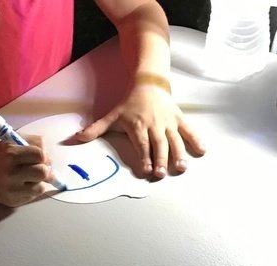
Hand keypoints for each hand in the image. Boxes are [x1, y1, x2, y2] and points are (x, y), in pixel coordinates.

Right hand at [0, 135, 52, 206]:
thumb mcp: (10, 141)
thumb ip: (32, 142)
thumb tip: (49, 156)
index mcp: (11, 155)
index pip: (40, 155)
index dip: (44, 156)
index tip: (43, 157)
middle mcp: (10, 174)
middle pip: (43, 173)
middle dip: (45, 169)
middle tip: (41, 168)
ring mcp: (10, 190)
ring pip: (40, 188)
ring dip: (38, 182)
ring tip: (30, 177)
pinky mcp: (10, 201)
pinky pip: (31, 197)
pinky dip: (30, 190)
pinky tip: (21, 184)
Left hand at [76, 83, 205, 178]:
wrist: (148, 82)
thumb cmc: (129, 102)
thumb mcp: (111, 115)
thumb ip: (95, 129)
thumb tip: (75, 139)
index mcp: (138, 126)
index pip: (142, 144)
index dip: (144, 157)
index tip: (146, 170)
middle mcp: (155, 125)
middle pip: (159, 145)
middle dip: (160, 160)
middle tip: (161, 173)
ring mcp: (168, 122)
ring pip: (175, 140)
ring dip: (178, 154)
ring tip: (181, 168)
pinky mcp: (178, 118)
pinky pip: (188, 130)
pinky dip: (196, 139)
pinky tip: (202, 150)